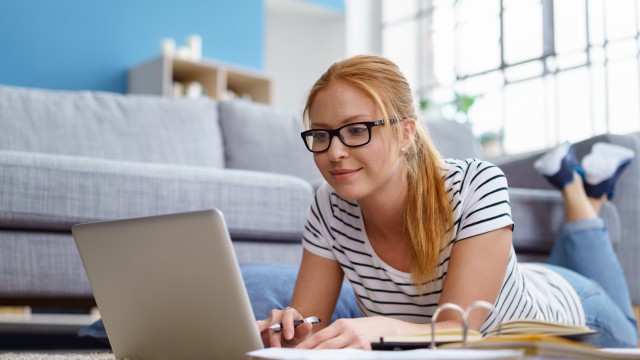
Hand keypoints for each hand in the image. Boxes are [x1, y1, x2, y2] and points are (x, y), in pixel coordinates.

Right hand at [256, 307, 313, 347]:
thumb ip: (303, 330)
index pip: (288, 315)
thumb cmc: (295, 333)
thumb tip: (308, 325)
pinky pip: (254, 329)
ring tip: (256, 340)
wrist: (288, 337)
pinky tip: (249, 339)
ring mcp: (267, 321)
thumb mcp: (301, 333)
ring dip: (259, 333)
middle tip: (276, 348)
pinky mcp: (259, 327)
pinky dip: (252, 333)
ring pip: (261, 324)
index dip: (288, 325)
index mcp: (289, 312)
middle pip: (273, 322)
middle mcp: (276, 314)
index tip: (289, 336)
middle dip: (274, 337)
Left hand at [295, 316, 410, 349]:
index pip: (319, 337)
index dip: (306, 346)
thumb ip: (336, 334)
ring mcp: (357, 342)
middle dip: (310, 354)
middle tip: (297, 359)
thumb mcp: (351, 327)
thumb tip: (318, 345)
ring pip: (334, 354)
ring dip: (322, 359)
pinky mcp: (366, 351)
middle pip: (324, 346)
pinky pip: (348, 358)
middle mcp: (348, 332)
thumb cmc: (368, 329)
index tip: (295, 352)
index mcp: (342, 324)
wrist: (392, 329)